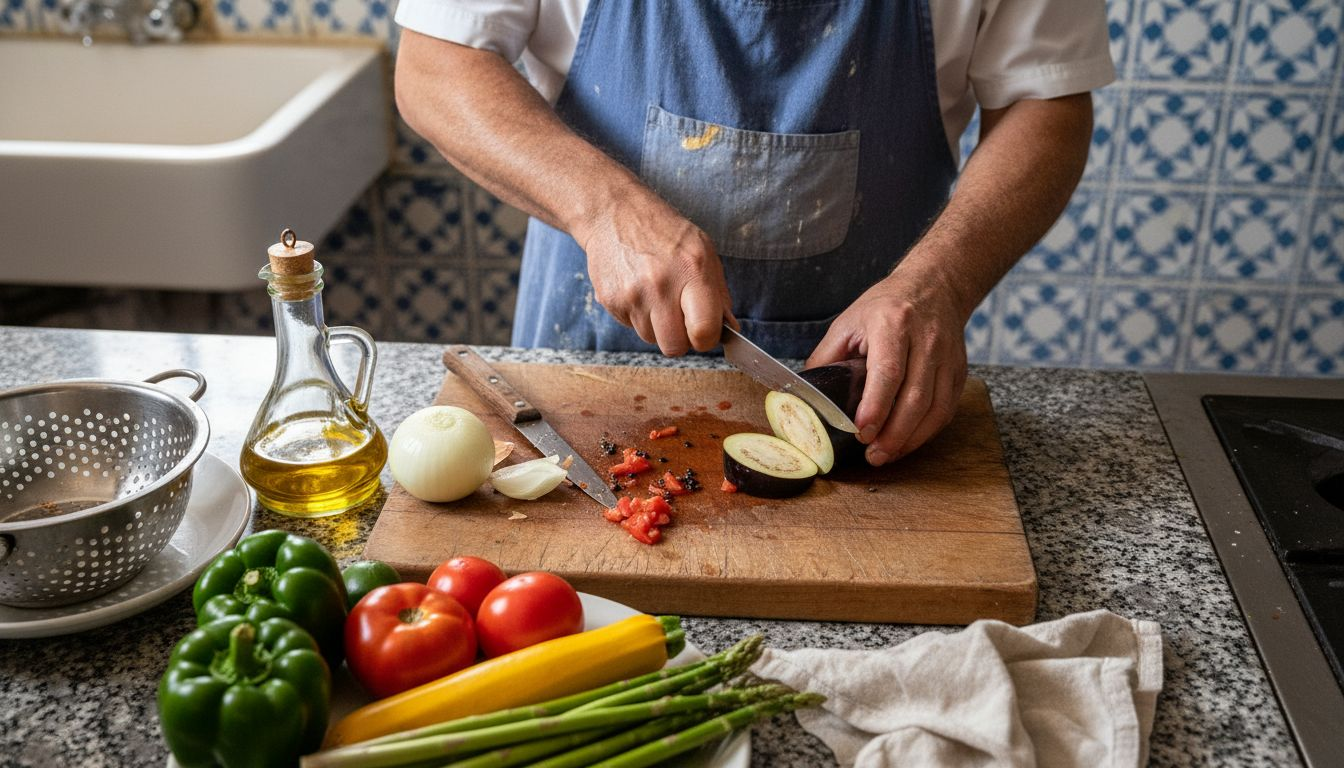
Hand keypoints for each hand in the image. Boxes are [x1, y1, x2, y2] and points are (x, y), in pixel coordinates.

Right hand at [574, 187, 735, 355]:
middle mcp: (660, 285)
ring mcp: (631, 295)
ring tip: (656, 295)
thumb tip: (729, 328)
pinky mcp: (609, 301)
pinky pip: (630, 327)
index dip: (707, 338)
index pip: (703, 331)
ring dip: (657, 325)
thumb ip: (718, 293)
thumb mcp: (703, 251)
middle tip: (680, 317)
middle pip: (674, 347)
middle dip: (680, 338)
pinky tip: (638, 290)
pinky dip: (637, 315)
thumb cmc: (664, 232)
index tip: (705, 331)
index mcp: (691, 271)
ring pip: (651, 339)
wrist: (614, 213)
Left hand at [806, 266, 969, 465]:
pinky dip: (926, 432)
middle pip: (915, 396)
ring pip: (936, 407)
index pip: (888, 371)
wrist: (934, 287)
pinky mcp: (958, 371)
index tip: (862, 432)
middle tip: (872, 456)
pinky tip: (907, 442)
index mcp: (892, 323)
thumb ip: (826, 358)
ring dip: (911, 439)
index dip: (876, 406)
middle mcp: (925, 340)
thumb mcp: (848, 322)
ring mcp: (947, 356)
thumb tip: (806, 395)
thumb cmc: (885, 306)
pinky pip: (946, 409)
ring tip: (886, 455)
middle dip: (894, 433)